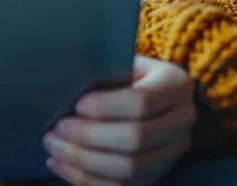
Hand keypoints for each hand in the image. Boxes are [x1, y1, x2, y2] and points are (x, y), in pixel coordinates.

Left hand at [43, 55, 196, 185]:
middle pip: (135, 139)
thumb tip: (67, 91)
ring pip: (129, 169)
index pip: (141, 102)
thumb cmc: (129, 73)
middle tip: (56, 130)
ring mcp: (173, 152)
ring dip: (83, 161)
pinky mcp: (158, 174)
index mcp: (175, 84)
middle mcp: (182, 121)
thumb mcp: (124, 62)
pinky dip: (86, 179)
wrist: (156, 96)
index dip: (105, 107)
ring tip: (54, 147)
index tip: (76, 105)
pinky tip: (60, 165)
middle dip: (88, 137)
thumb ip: (105, 74)